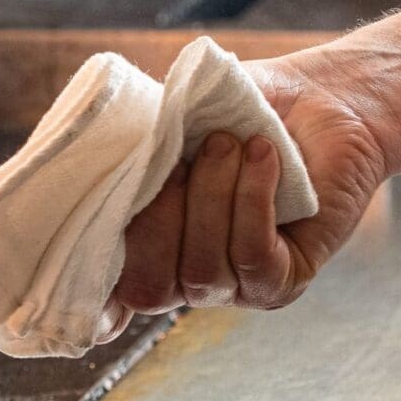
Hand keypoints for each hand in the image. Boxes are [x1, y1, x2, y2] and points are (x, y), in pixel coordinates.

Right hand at [112, 57, 389, 312]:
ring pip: (202, 270)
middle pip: (146, 287)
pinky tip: (262, 157)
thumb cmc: (240, 109)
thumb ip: (137, 143)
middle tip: (183, 157)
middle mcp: (184, 276)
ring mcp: (233, 287)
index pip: (108, 294)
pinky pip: (251, 258)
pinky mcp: (283, 281)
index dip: (93, 301)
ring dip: (212, 196)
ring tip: (228, 141)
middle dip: (156, 219)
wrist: (319, 99)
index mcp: (146, 245)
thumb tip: (107, 156)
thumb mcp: (175, 119)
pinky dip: (251, 201)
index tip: (80, 283)